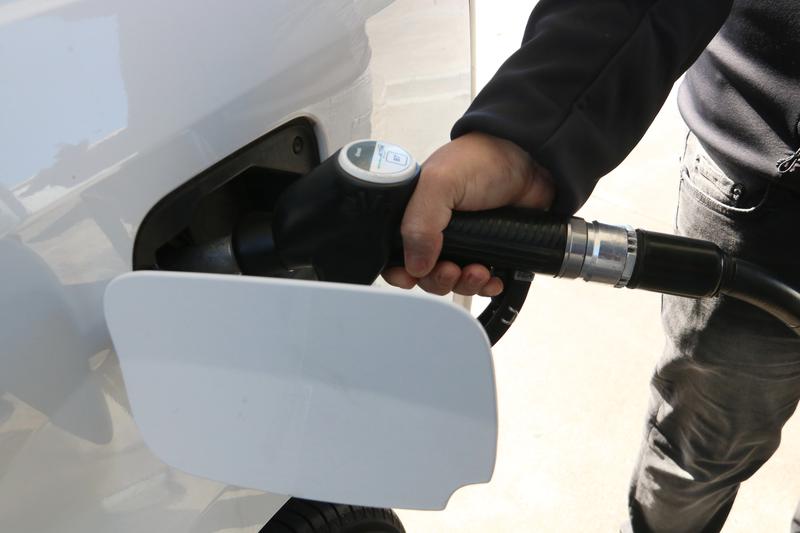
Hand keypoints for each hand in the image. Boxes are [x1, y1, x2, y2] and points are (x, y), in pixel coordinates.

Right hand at [382, 131, 554, 295]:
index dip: (399, 270)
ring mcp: (464, 242)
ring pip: (453, 281)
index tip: (411, 278)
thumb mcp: (440, 182)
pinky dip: (486, 286)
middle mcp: (435, 229)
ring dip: (463, 284)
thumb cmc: (483, 160)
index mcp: (415, 212)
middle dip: (437, 279)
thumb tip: (415, 266)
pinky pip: (481, 281)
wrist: (531, 160)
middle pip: (424, 273)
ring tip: (478, 271)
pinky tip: (493, 279)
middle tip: (451, 270)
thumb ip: (420, 223)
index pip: (394, 251)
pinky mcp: (489, 250)